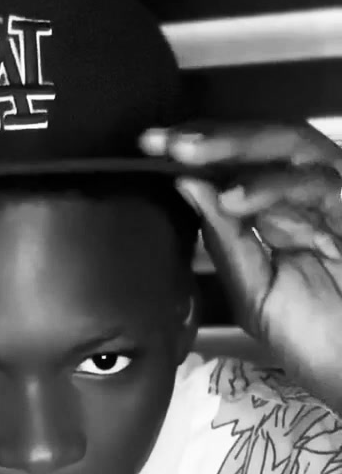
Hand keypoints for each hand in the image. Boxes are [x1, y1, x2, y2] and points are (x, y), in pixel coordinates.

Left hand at [140, 122, 341, 413]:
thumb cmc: (313, 338)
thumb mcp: (253, 290)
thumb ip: (225, 239)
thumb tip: (186, 183)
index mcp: (287, 209)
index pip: (242, 161)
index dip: (199, 148)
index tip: (150, 145)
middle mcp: (313, 196)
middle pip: (266, 141)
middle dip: (211, 135)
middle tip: (164, 140)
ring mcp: (338, 200)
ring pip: (292, 146)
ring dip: (236, 145)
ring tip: (188, 153)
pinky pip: (317, 185)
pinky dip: (272, 187)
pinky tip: (231, 199)